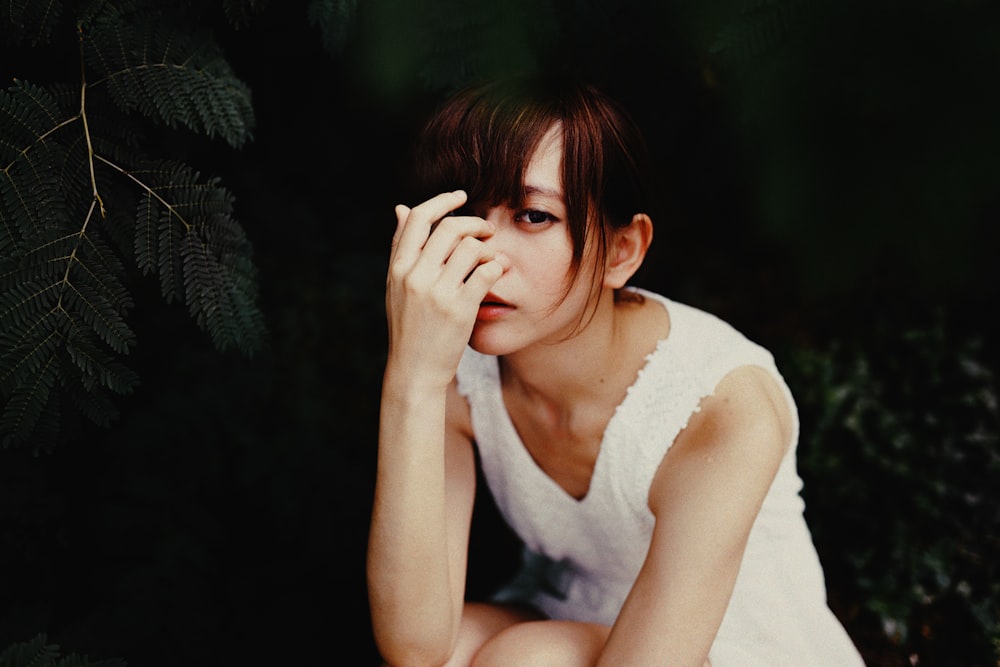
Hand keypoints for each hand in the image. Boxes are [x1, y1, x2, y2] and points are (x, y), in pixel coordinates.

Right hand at [385, 190, 507, 389]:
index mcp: (398, 267)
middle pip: (450, 227)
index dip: (442, 201)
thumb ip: (401, 248)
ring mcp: (438, 292)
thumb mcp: (397, 286)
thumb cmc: (409, 326)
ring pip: (471, 247)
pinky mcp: (460, 309)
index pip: (419, 218)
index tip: (460, 196)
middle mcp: (415, 276)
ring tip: (493, 255)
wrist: (415, 370)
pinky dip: (497, 266)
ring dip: (489, 246)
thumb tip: (401, 208)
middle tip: (487, 230)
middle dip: (474, 223)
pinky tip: (498, 271)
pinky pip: (487, 272)